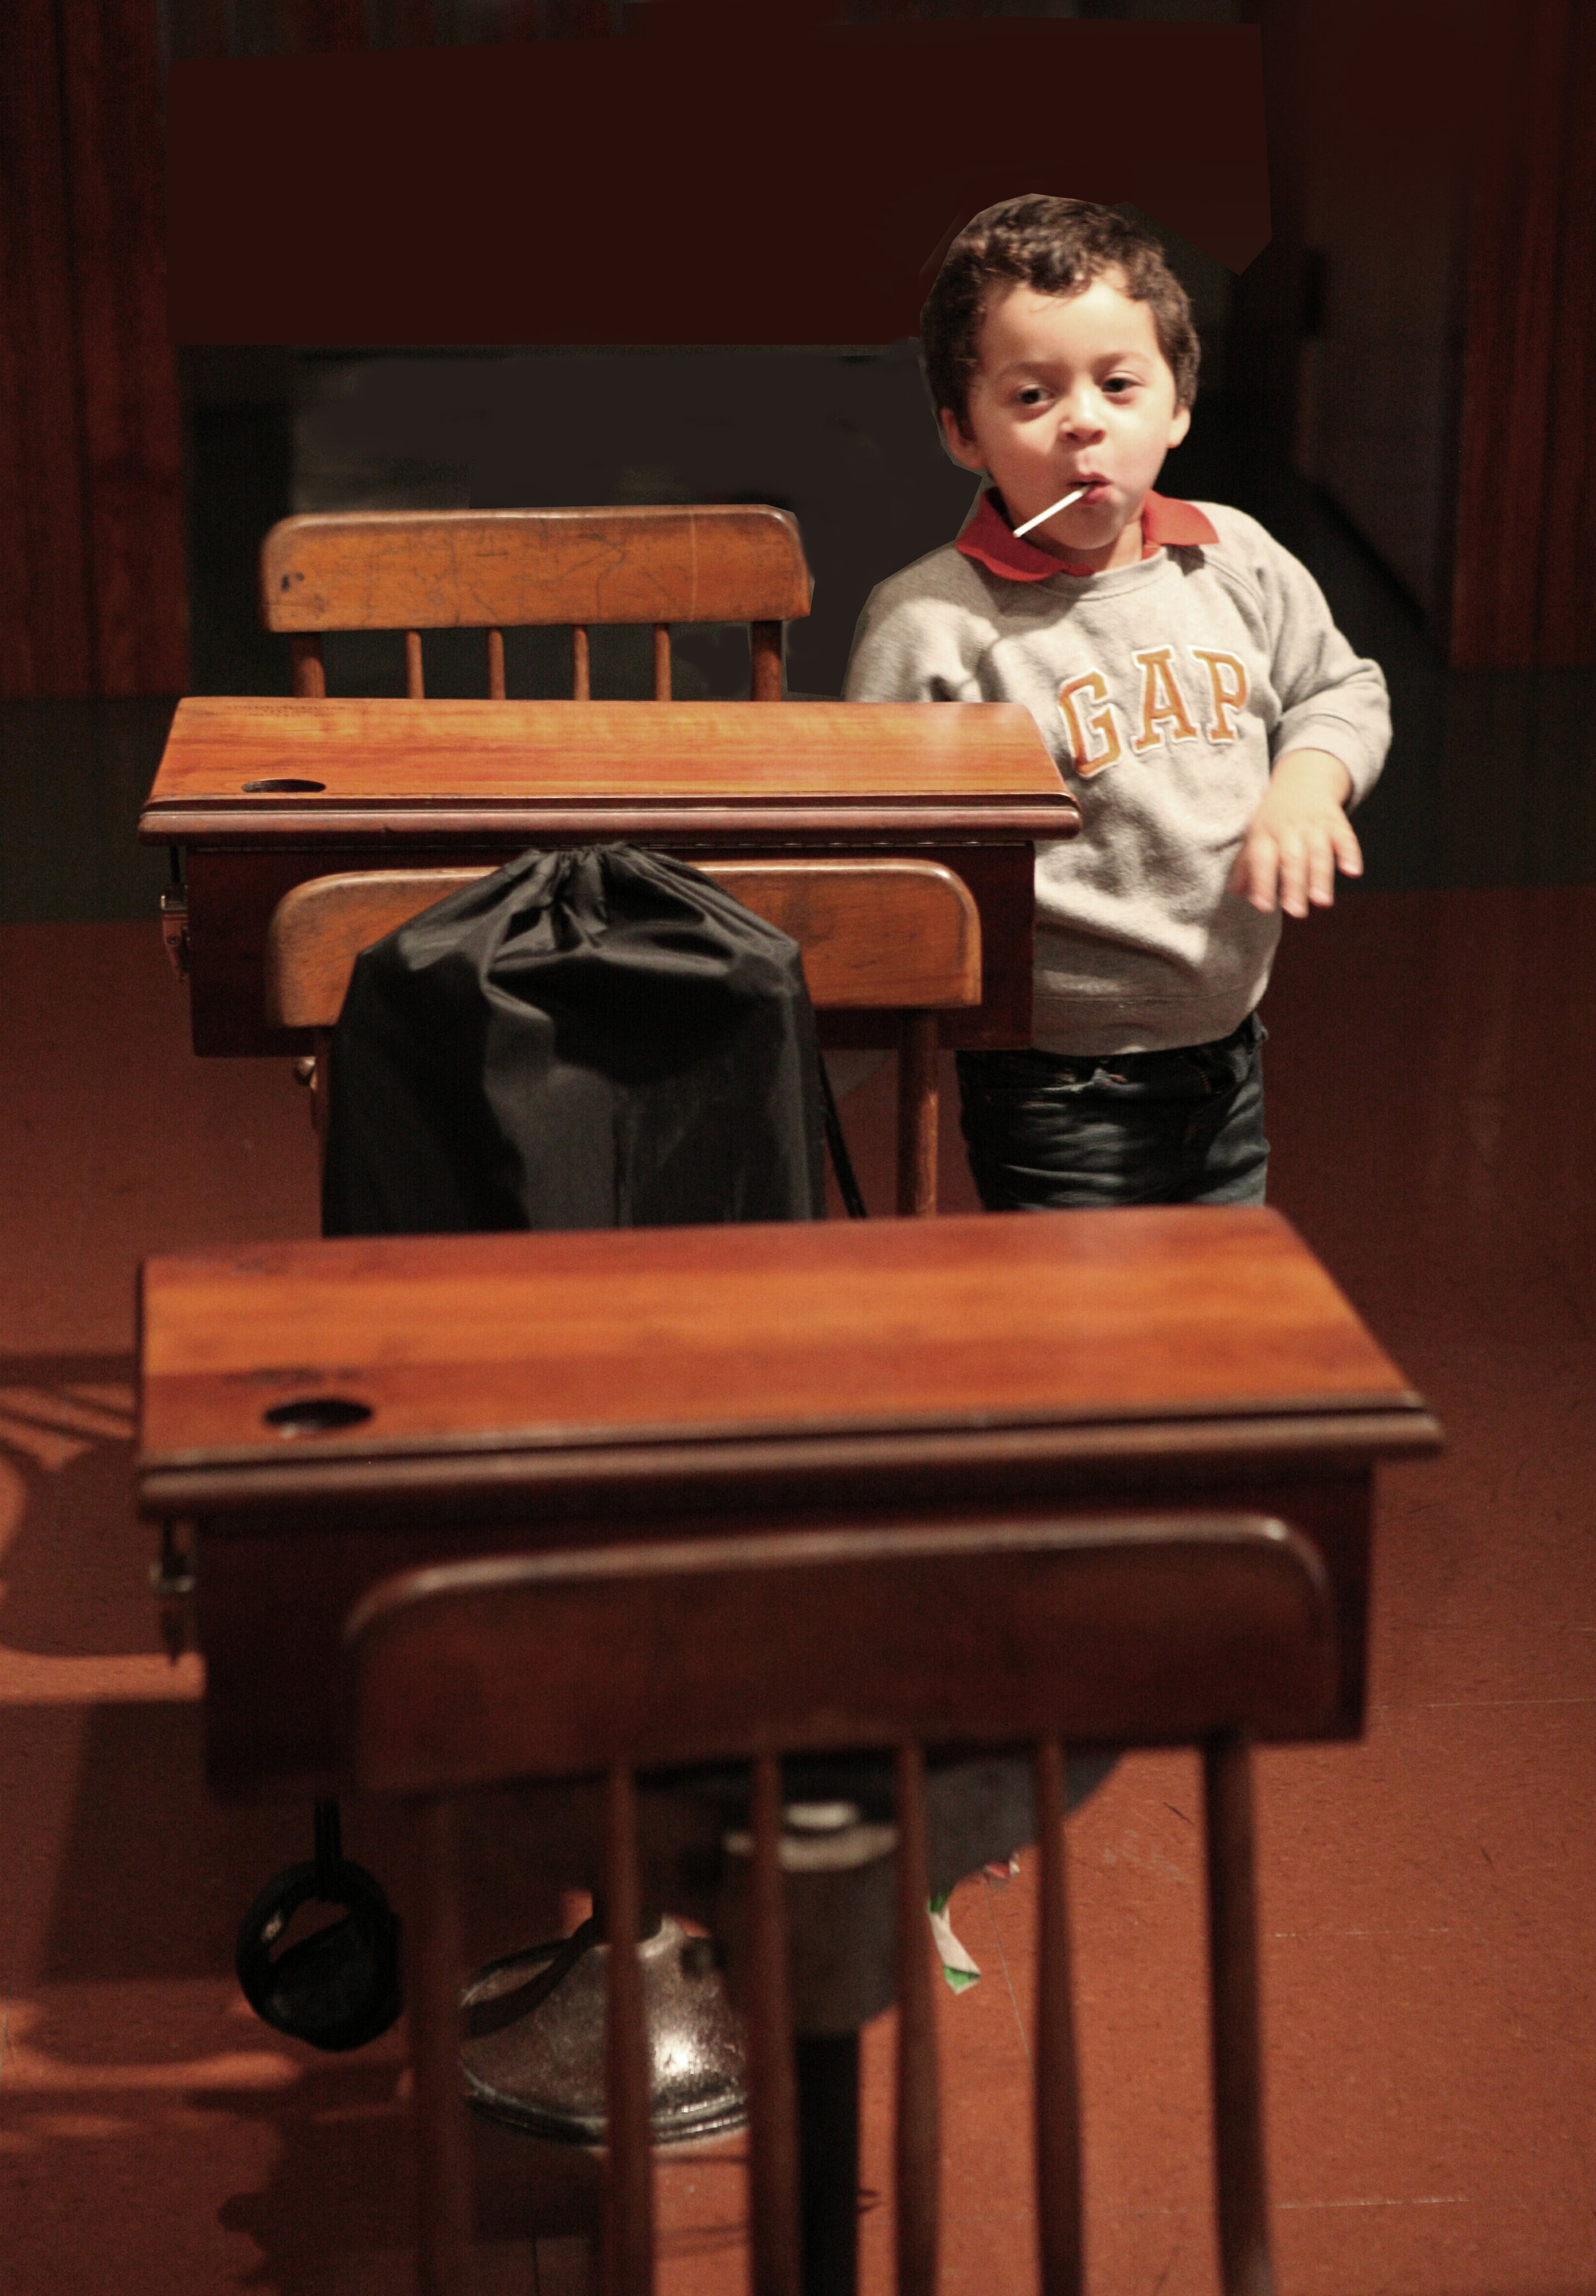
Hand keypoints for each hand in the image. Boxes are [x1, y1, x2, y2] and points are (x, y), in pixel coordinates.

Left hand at [1228, 749, 1361, 918]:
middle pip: (1291, 858)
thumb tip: (1235, 893)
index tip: (1263, 906)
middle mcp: (1288, 828)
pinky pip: (1345, 836)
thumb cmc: (1274, 815)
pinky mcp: (1336, 821)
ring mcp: (1314, 824)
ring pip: (1318, 851)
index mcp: (1264, 833)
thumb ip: (1245, 864)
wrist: (1303, 776)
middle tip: (1295, 912)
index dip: (1261, 882)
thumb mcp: (1255, 834)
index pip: (1260, 859)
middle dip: (1294, 885)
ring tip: (1322, 902)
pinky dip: (1350, 853)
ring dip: (1321, 876)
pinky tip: (1352, 872)